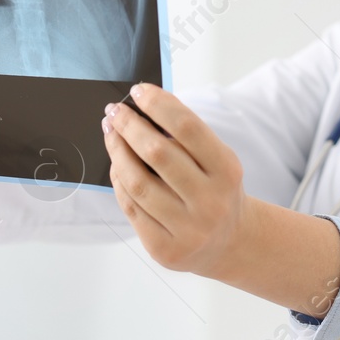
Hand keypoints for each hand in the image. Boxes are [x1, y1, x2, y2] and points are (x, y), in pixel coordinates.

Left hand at [102, 83, 247, 275]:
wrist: (229, 242)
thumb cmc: (217, 191)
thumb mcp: (217, 161)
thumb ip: (187, 137)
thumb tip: (142, 108)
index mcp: (227, 171)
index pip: (187, 127)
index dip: (159, 104)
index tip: (138, 91)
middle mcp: (210, 201)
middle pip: (157, 153)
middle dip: (130, 126)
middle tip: (115, 111)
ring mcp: (188, 229)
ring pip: (137, 182)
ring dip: (117, 152)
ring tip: (111, 134)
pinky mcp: (164, 249)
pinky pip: (131, 208)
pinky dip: (119, 182)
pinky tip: (117, 166)